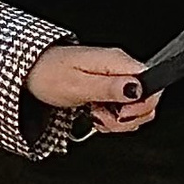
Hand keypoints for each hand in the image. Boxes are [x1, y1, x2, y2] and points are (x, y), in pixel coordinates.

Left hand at [26, 43, 158, 134]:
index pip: (152, 84)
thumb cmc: (48, 75)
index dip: (141, 105)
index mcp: (117, 62)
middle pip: (147, 100)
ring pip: (135, 109)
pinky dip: (111, 119)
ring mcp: (115, 78)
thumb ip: (110, 88)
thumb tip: (138, 89)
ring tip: (96, 115)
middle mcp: (119, 67)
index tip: (119, 114)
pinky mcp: (108, 88)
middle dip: (129, 118)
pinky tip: (96, 115)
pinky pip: (122, 109)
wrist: (31, 72)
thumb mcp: (78, 85)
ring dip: (118, 121)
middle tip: (103, 117)